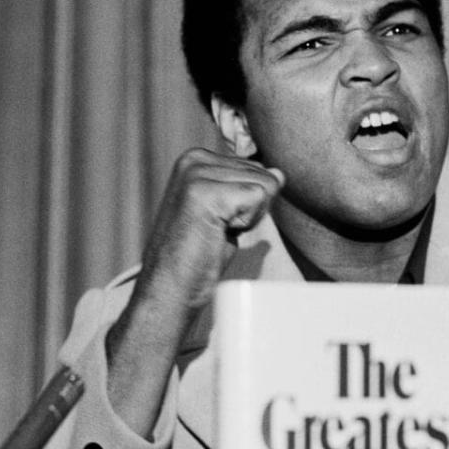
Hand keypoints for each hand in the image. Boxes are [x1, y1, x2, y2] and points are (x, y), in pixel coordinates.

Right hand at [137, 147, 284, 308]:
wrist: (169, 289)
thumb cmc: (197, 257)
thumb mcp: (228, 212)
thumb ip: (249, 188)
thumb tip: (279, 173)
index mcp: (197, 159)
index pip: (259, 167)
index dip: (251, 203)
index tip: (219, 221)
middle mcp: (195, 159)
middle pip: (265, 174)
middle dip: (252, 209)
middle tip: (217, 230)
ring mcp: (197, 173)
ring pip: (266, 185)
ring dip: (248, 217)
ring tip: (215, 232)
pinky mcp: (204, 192)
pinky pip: (259, 197)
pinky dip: (246, 223)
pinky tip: (217, 234)